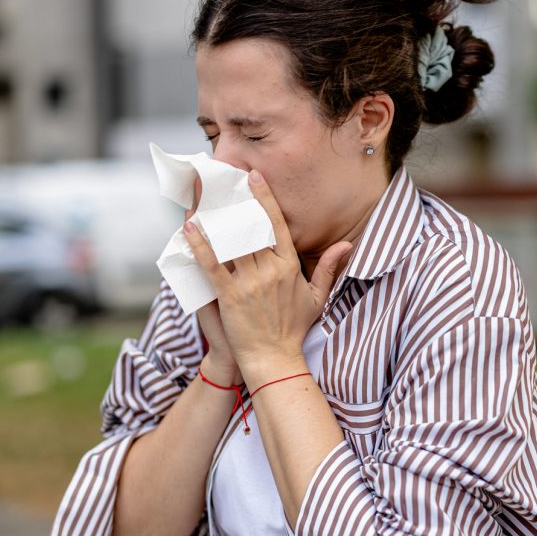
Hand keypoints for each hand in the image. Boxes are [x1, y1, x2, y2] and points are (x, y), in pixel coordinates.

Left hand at [182, 169, 352, 378]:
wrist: (275, 358)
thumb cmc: (294, 329)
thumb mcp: (317, 297)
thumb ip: (329, 268)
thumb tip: (346, 244)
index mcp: (290, 266)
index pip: (276, 224)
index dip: (264, 198)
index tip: (253, 177)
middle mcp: (270, 270)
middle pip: (249, 228)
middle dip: (233, 202)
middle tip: (219, 182)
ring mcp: (249, 282)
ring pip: (230, 241)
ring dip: (214, 218)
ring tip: (201, 198)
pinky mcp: (230, 295)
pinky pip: (213, 264)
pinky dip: (200, 245)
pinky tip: (189, 228)